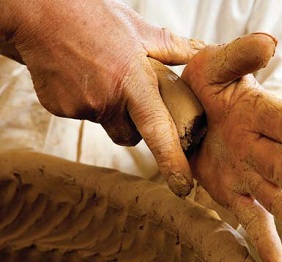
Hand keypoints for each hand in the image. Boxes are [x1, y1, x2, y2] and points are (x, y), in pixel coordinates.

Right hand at [0, 0, 206, 195]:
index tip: (184, 187)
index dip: (172, 161)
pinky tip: (80, 73)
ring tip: (102, 71)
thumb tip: (206, 53)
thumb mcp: (140, 30)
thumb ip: (175, 48)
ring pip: (106, 122)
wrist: (38, 13)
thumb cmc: (93, 16)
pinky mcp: (59, 109)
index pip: (158, 131)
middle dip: (137, 122)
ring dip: (110, 106)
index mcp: (133, 83)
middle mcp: (107, 101)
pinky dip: (85, 99)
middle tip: (132, 92)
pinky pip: (82, 113)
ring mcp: (80, 107)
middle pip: (132, 134)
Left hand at [182, 33, 281, 261]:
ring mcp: (253, 173)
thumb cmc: (208, 85)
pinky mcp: (236, 193)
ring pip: (278, 200)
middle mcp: (264, 146)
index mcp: (262, 112)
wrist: (194, 112)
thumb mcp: (216, 64)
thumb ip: (241, 55)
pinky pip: (251, 218)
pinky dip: (264, 240)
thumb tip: (269, 43)